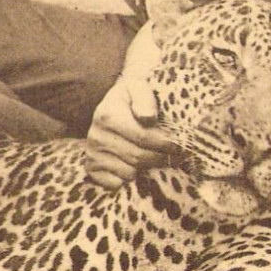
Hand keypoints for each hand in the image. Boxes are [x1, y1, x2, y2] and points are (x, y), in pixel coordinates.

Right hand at [85, 74, 176, 189]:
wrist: (113, 105)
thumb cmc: (131, 97)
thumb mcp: (138, 86)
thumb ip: (144, 98)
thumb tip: (148, 118)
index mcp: (108, 115)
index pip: (143, 137)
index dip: (165, 144)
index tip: (179, 144)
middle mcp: (96, 136)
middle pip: (138, 157)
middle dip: (160, 158)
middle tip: (174, 156)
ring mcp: (92, 153)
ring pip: (129, 173)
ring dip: (146, 169)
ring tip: (154, 157)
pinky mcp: (92, 167)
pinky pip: (115, 184)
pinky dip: (128, 179)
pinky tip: (135, 165)